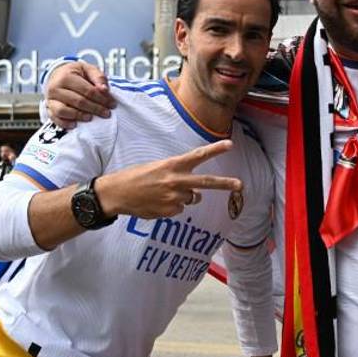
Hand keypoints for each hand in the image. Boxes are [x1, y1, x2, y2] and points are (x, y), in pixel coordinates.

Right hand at [45, 61, 114, 128]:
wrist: (58, 75)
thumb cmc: (76, 73)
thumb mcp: (88, 69)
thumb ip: (98, 77)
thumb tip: (105, 89)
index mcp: (66, 76)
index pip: (87, 90)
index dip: (102, 99)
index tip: (112, 104)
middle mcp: (55, 88)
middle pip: (78, 101)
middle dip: (95, 109)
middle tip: (107, 113)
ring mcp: (50, 100)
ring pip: (63, 111)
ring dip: (79, 116)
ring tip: (91, 118)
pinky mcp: (48, 109)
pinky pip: (55, 118)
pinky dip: (64, 123)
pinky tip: (76, 125)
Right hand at [98, 140, 242, 218]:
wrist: (116, 193)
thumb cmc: (137, 177)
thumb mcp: (157, 168)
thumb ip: (178, 176)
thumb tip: (196, 195)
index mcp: (172, 165)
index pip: (198, 156)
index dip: (215, 150)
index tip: (230, 144)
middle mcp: (176, 181)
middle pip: (206, 182)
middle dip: (225, 184)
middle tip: (240, 185)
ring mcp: (174, 197)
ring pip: (191, 198)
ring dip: (183, 196)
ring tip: (162, 192)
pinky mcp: (169, 211)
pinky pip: (179, 209)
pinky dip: (172, 206)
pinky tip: (157, 202)